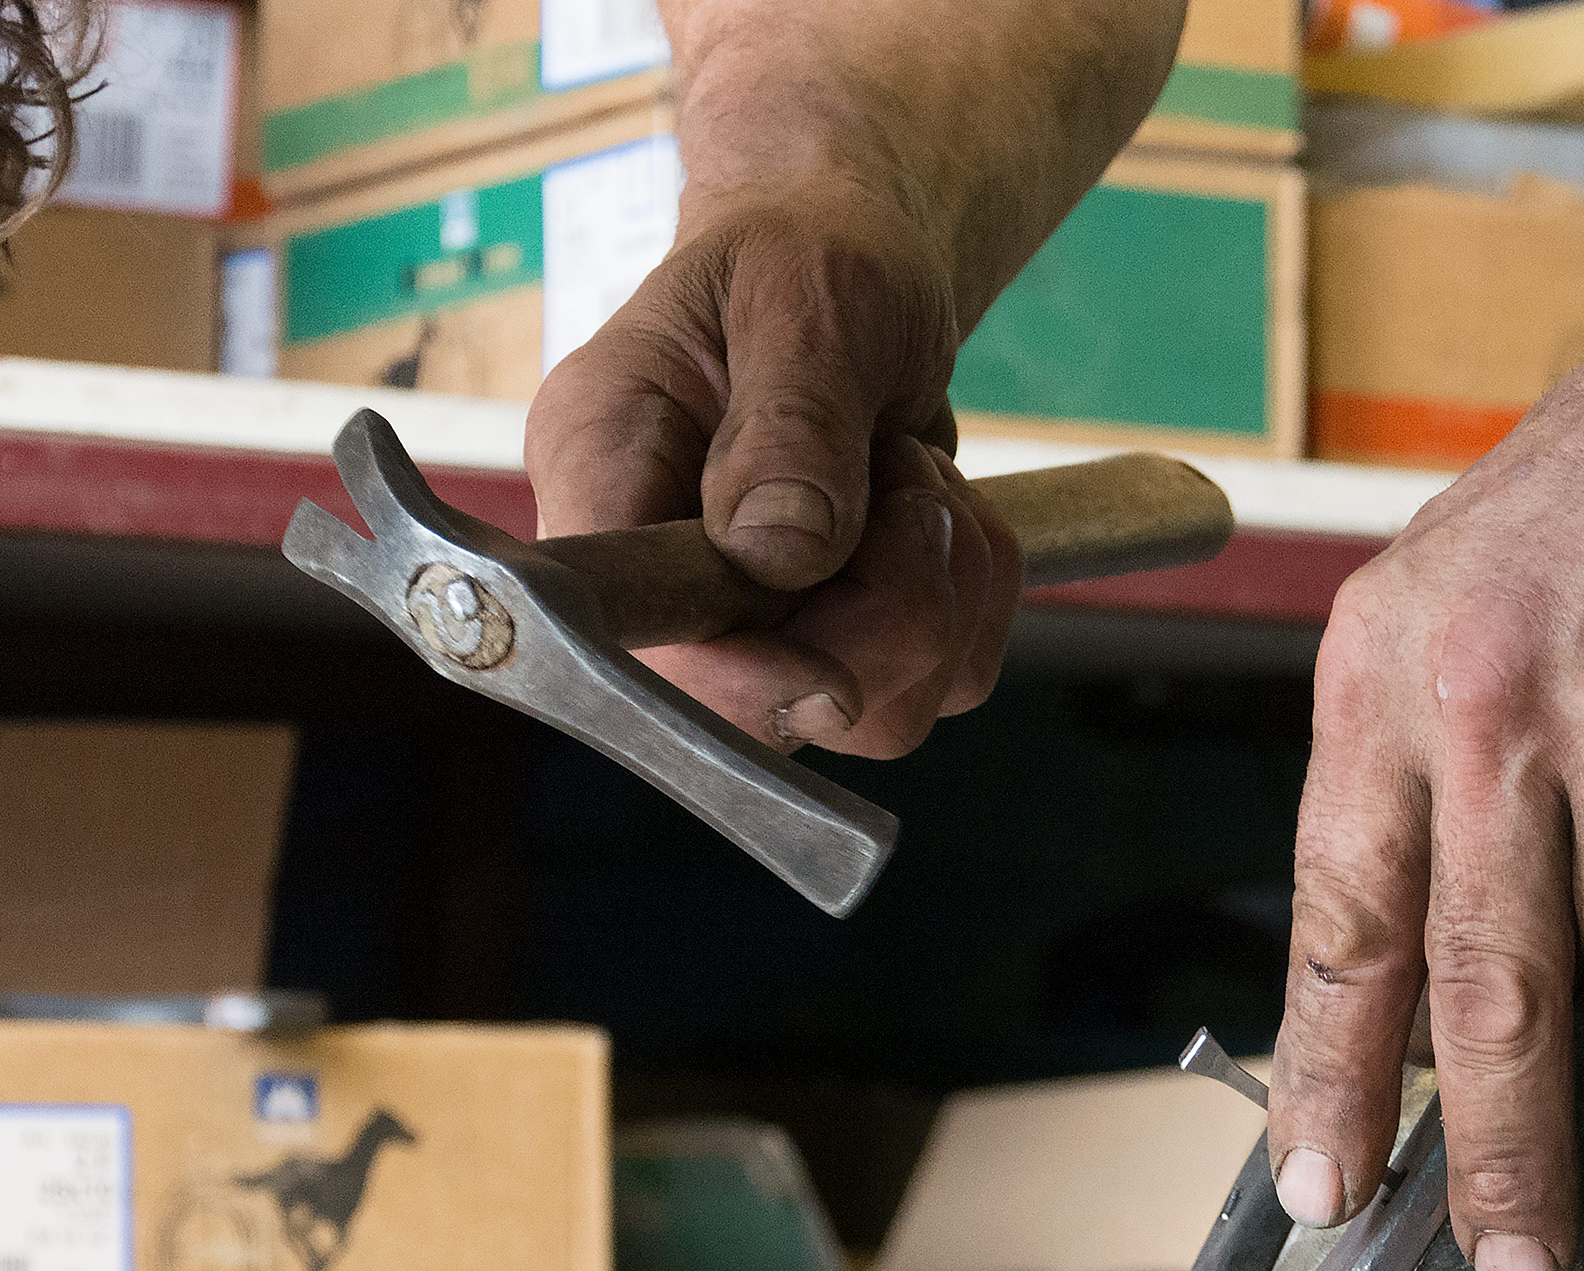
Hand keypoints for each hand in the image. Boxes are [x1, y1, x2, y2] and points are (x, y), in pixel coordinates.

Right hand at [524, 188, 1023, 757]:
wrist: (852, 257)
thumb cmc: (808, 249)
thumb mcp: (803, 291)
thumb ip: (792, 417)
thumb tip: (778, 555)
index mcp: (604, 473)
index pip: (632, 636)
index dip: (734, 682)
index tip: (830, 674)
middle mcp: (664, 573)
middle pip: (774, 703)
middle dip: (885, 607)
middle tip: (900, 472)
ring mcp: (758, 624)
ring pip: (880, 709)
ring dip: (942, 587)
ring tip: (912, 470)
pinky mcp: (848, 640)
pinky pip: (947, 679)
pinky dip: (979, 590)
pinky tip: (939, 501)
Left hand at [1268, 306, 1583, 1270]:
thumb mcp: (1451, 606)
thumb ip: (1417, 789)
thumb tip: (1406, 1005)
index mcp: (1386, 679)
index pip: (1342, 924)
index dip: (1333, 1080)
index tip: (1326, 1195)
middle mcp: (1493, 705)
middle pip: (1486, 998)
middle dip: (1501, 1154)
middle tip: (1514, 1256)